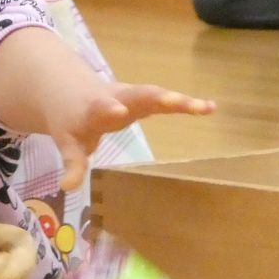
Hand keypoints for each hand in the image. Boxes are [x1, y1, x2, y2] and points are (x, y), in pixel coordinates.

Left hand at [49, 85, 214, 191]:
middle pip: (133, 96)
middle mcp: (114, 98)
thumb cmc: (73, 122)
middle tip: (171, 101)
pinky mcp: (144, 98)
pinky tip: (211, 107)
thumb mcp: (68, 142)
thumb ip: (72, 162)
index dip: (107, 110)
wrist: (68, 91)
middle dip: (152, 98)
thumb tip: (67, 187)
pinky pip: (166, 100)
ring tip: (202, 107)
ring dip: (176, 100)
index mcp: (92, 110)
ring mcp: (131, 96)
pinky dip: (187, 104)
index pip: (99, 109)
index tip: (117, 111)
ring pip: (153, 94)